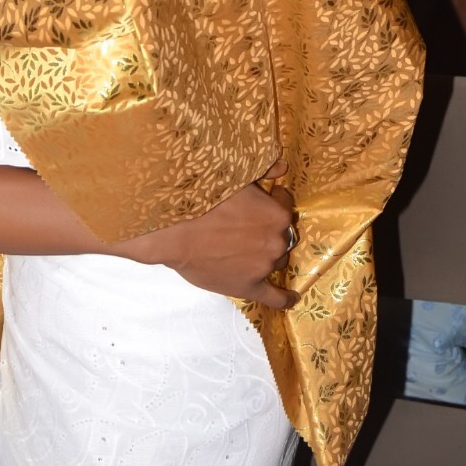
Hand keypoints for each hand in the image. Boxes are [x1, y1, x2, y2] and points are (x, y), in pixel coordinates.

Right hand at [127, 160, 295, 308]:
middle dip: (268, 232)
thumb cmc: (203, 200)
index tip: (259, 205)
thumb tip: (283, 167)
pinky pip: (275, 297)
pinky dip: (284, 298)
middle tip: (247, 227)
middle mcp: (276, 241)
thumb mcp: (236, 177)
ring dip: (266, 255)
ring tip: (247, 250)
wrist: (174, 231)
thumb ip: (265, 170)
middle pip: (281, 237)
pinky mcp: (250, 287)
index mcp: (277, 214)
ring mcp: (264, 266)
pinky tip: (290, 297)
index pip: (284, 209)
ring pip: (276, 261)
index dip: (271, 205)